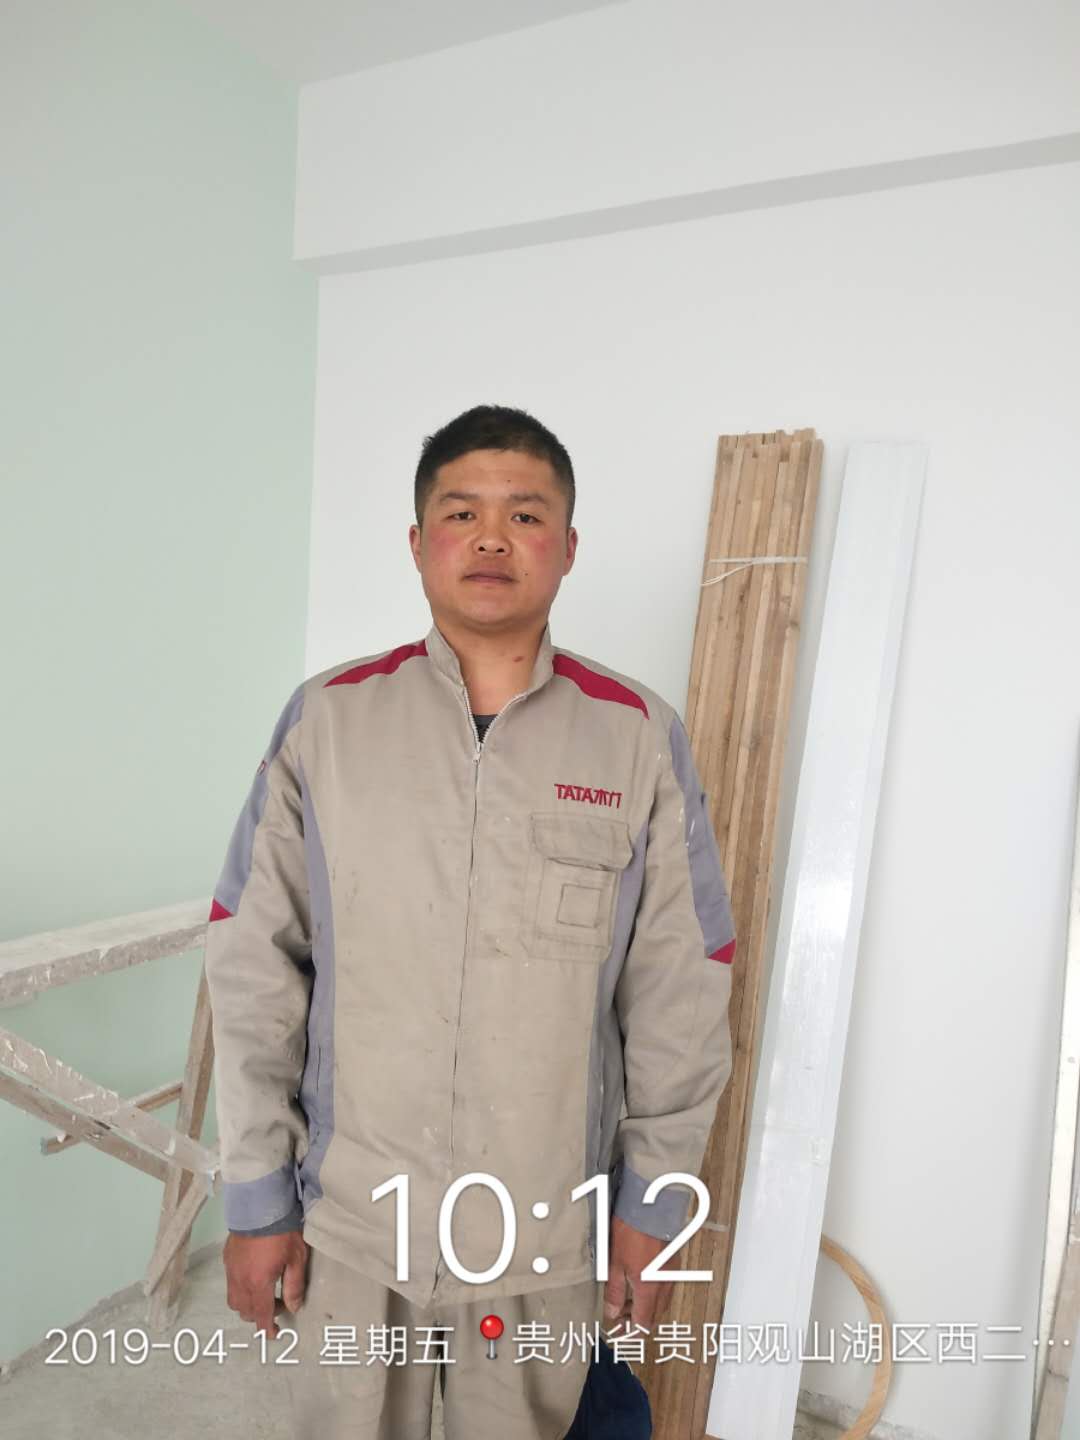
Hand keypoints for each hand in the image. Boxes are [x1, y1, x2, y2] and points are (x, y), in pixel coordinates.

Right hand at [223, 1230, 308, 1338]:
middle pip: (245, 1311)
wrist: (260, 1205)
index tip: (274, 1334)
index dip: (267, 1329)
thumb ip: (294, 1285)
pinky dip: (240, 1289)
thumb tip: (294, 1307)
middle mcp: (240, 1281)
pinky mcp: (227, 1258)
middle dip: (260, 1314)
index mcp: (258, 1284)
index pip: (261, 1315)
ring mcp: (230, 1270)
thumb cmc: (282, 1232)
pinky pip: (230, 1284)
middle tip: (278, 1303)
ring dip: (248, 1304)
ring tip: (264, 1292)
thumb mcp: (296, 1258)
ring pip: (234, 1300)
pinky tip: (253, 1276)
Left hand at [603, 1216, 673, 1330]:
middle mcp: (664, 1285)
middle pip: (654, 1317)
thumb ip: (613, 1291)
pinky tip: (638, 1283)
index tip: (619, 1330)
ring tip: (626, 1298)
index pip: (644, 1325)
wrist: (651, 1206)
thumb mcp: (614, 1263)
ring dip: (644, 1307)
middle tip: (619, 1315)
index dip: (631, 1333)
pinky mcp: (672, 1264)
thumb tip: (612, 1312)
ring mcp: (671, 1274)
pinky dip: (652, 1293)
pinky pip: (664, 1288)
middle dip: (636, 1321)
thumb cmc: (632, 1231)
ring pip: (660, 1303)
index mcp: (649, 1289)